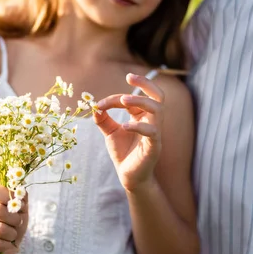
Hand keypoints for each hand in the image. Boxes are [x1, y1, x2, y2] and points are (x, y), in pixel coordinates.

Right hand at [0, 185, 28, 253]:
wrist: (2, 242)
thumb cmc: (12, 222)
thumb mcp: (20, 208)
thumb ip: (21, 198)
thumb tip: (20, 193)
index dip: (8, 196)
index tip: (18, 205)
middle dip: (14, 219)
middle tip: (18, 222)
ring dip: (11, 233)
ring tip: (13, 234)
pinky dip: (6, 245)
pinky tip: (7, 244)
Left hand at [94, 73, 163, 191]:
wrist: (129, 177)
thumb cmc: (123, 153)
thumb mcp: (110, 132)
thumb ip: (103, 119)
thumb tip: (94, 106)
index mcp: (143, 116)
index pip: (133, 99)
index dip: (115, 98)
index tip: (99, 104)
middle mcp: (152, 121)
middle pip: (158, 96)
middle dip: (146, 83)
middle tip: (130, 77)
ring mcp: (155, 133)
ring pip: (158, 110)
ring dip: (141, 101)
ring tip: (123, 100)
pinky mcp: (154, 147)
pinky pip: (152, 132)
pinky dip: (138, 126)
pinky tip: (124, 126)